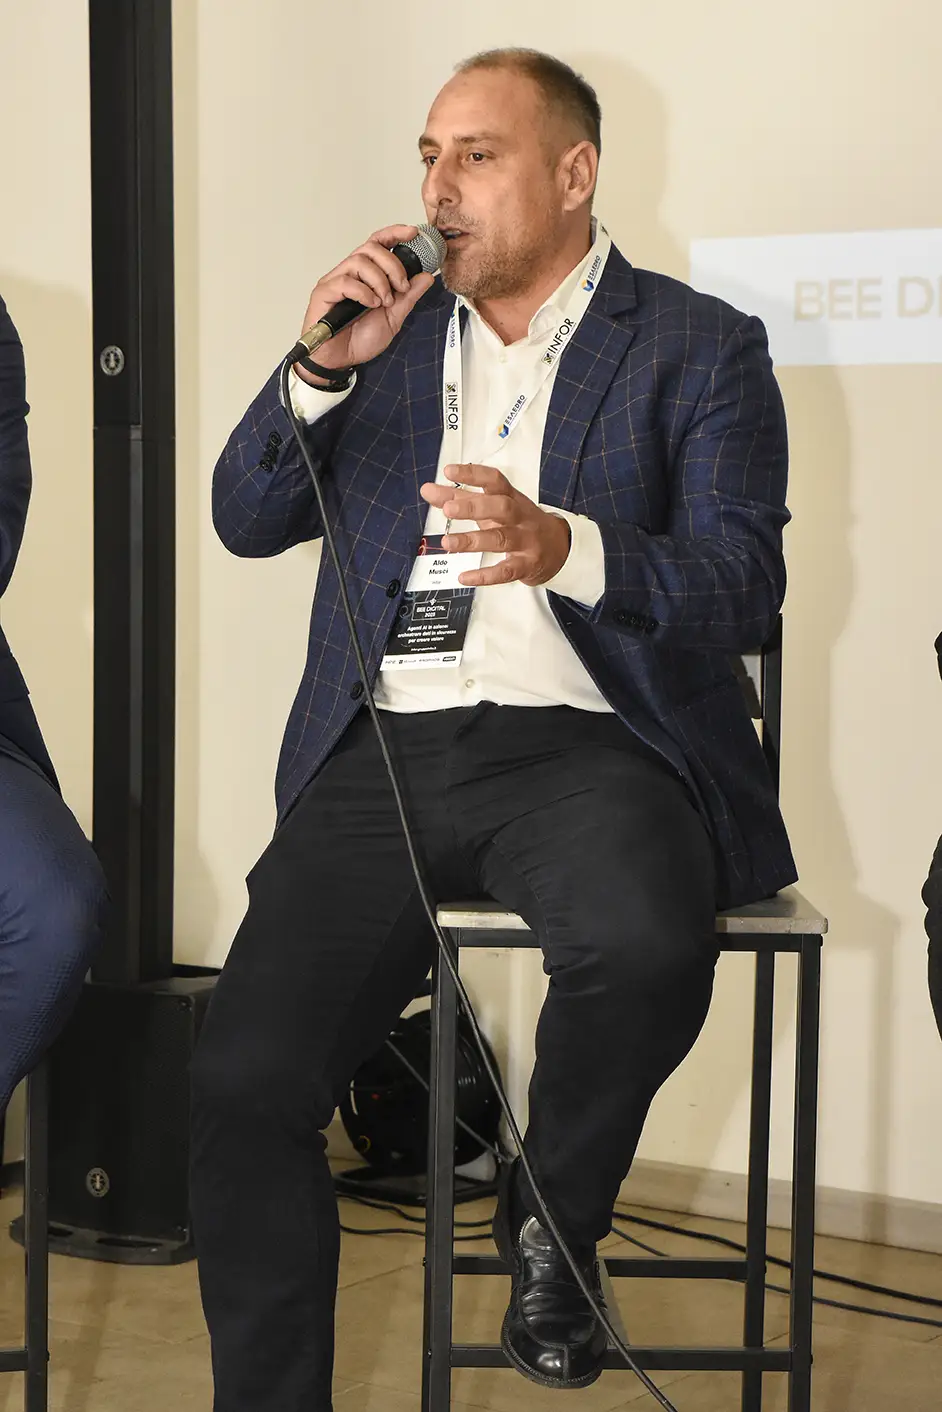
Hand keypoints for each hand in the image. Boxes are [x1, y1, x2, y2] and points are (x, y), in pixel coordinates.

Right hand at [296, 224, 434, 383]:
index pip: (378, 243)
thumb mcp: (394, 317)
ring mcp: (336, 281)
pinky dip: (363, 292)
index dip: (394, 233)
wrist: (340, 360)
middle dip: (393, 265)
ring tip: (384, 302)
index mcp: (366, 276)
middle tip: (401, 287)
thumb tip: (426, 276)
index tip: (412, 233)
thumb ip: (408, 297)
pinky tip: (370, 305)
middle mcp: (350, 273)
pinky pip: (345, 281)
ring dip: (379, 281)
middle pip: (371, 248)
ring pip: (359, 261)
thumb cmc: (359, 339)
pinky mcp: (324, 292)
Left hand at [420, 464, 570, 586]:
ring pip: (501, 539)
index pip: (494, 481)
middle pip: (501, 507)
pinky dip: (485, 576)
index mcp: (511, 498)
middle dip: (474, 507)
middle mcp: (520, 517)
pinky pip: (505, 571)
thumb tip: (428, 491)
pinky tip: (464, 576)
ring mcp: (525, 542)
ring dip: (473, 540)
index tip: (449, 472)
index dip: (473, 475)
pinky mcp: (526, 565)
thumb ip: (459, 498)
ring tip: (448, 542)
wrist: (559, 549)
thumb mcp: (493, 507)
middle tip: (448, 508)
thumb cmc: (520, 523)